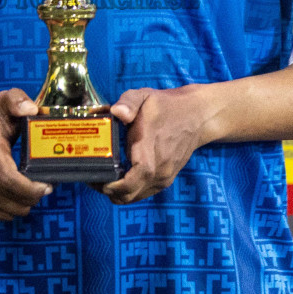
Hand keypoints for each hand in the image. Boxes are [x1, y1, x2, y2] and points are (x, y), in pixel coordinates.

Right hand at [0, 89, 52, 220]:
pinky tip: (15, 194)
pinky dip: (12, 208)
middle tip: (44, 186)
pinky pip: (0, 216)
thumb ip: (17, 99)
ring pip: (10, 211)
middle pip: (14, 199)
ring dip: (25, 203)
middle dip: (34, 196)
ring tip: (30, 189)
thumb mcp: (3, 103)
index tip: (47, 185)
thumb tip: (31, 109)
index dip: (32, 188)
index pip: (10, 179)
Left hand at [99, 85, 214, 204]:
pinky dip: (129, 190)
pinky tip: (120, 176)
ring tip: (105, 177)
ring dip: (118, 192)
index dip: (111, 186)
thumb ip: (128, 102)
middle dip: (108, 190)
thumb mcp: (144, 96)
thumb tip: (116, 112)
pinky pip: (144, 192)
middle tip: (94, 177)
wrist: (198, 116)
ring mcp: (164, 177)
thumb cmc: (167, 106)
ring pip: (136, 197)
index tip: (96, 178)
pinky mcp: (166, 179)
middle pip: (129, 195)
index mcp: (150, 152)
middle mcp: (159, 171)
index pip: (130, 182)